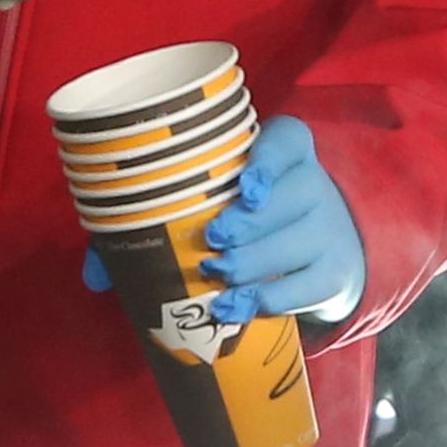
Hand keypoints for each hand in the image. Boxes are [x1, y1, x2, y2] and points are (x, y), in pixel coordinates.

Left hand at [200, 117, 362, 327]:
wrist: (314, 247)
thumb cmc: (249, 211)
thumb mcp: (226, 190)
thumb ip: (183, 203)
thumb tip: (111, 259)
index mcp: (289, 150)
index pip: (288, 140)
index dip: (267, 162)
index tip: (245, 188)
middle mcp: (316, 184)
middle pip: (298, 193)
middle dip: (251, 220)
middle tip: (213, 238)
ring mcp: (330, 231)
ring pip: (300, 242)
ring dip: (253, 262)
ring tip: (216, 272)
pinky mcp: (334, 273)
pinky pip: (307, 287)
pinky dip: (266, 299)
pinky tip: (233, 306)